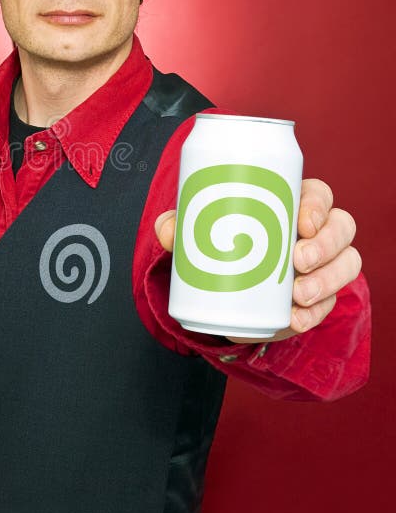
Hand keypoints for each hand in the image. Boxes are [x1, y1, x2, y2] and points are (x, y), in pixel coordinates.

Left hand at [154, 177, 361, 343]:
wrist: (224, 292)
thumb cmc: (217, 243)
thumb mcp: (197, 231)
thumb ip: (179, 226)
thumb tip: (166, 229)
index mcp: (291, 203)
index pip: (318, 195)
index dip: (317, 205)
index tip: (302, 221)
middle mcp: (316, 232)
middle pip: (342, 227)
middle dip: (326, 244)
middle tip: (298, 259)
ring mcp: (323, 265)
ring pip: (346, 264)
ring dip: (328, 280)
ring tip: (298, 294)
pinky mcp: (318, 298)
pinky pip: (330, 304)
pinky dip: (315, 313)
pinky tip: (297, 318)